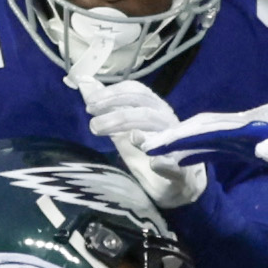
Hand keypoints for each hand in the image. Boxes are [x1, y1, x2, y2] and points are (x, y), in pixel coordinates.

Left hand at [73, 71, 207, 208]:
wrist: (180, 185)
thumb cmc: (150, 152)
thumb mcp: (123, 131)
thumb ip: (106, 110)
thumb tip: (84, 82)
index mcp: (155, 110)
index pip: (137, 92)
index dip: (114, 94)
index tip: (90, 104)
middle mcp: (168, 123)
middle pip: (145, 110)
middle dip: (117, 115)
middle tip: (94, 125)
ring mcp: (178, 147)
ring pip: (160, 130)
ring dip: (133, 131)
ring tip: (112, 137)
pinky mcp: (183, 173)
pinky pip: (178, 166)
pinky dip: (166, 164)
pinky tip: (154, 164)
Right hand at [152, 97, 267, 166]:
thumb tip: (263, 152)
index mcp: (248, 124)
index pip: (208, 129)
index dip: (183, 137)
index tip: (159, 144)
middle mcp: (239, 125)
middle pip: (198, 128)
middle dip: (171, 136)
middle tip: (144, 147)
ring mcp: (240, 132)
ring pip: (202, 134)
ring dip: (179, 142)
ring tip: (153, 152)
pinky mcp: (244, 141)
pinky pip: (212, 144)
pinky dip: (194, 149)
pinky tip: (182, 158)